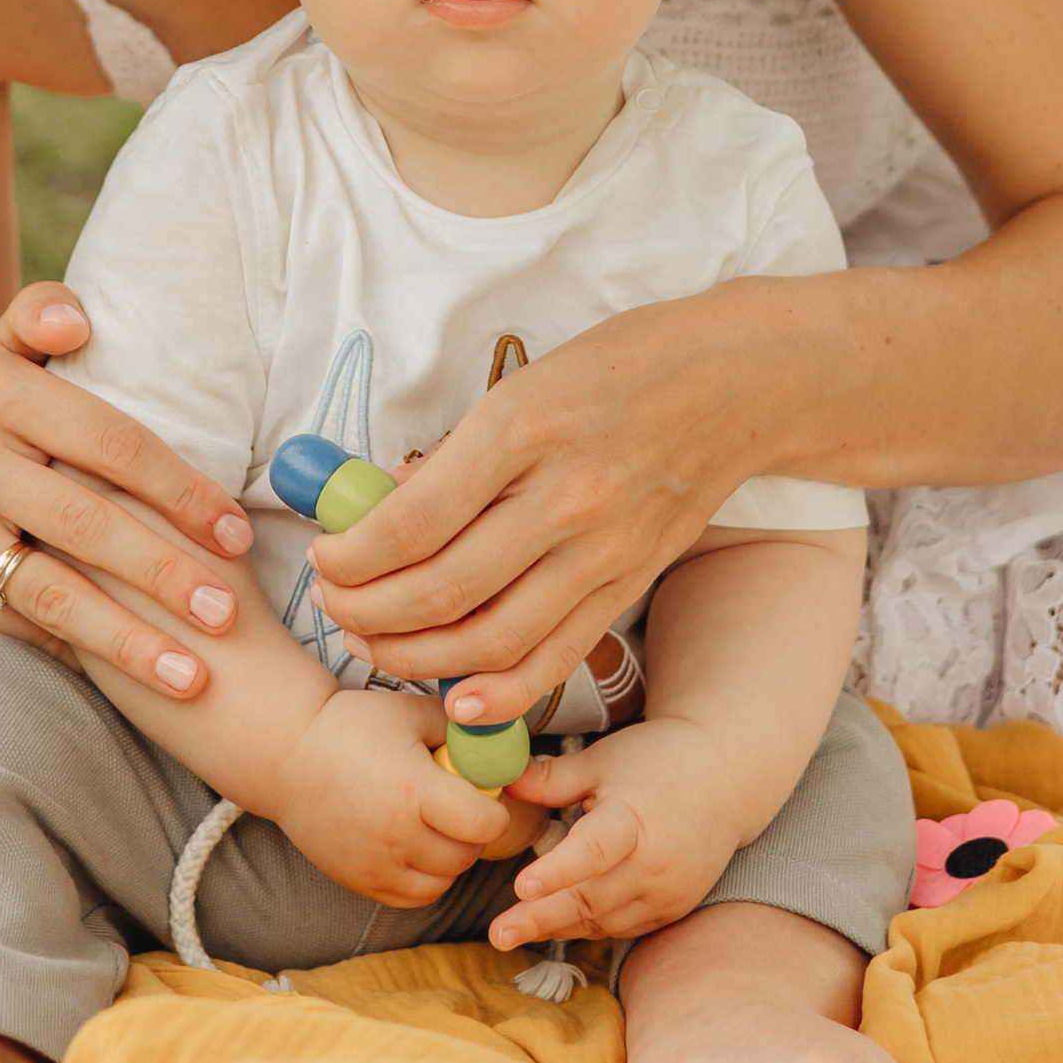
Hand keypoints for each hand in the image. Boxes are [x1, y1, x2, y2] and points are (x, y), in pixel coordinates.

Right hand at [0, 281, 251, 699]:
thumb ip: (37, 317)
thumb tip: (77, 319)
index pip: (108, 441)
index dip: (177, 488)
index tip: (234, 532)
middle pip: (84, 523)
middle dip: (164, 573)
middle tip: (227, 611)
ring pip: (49, 592)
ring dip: (126, 641)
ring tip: (193, 675)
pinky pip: (15, 626)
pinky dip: (76, 652)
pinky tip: (128, 678)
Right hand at [265, 687, 524, 906]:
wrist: (286, 755)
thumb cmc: (351, 726)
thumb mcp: (409, 712)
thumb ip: (460, 728)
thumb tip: (505, 740)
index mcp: (414, 790)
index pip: (485, 824)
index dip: (495, 810)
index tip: (485, 792)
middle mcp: (397, 835)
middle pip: (466, 855)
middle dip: (474, 832)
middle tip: (462, 806)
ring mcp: (377, 864)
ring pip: (444, 881)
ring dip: (451, 858)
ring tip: (437, 825)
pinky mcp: (361, 882)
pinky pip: (414, 897)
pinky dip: (426, 878)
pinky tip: (416, 845)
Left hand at [307, 286, 783, 724]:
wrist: (738, 385)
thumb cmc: (624, 364)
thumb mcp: (526, 380)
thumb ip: (458, 451)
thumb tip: (384, 504)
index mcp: (524, 429)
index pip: (412, 522)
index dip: (352, 554)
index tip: (324, 554)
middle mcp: (564, 498)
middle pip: (441, 590)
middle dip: (366, 609)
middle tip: (332, 603)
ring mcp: (603, 552)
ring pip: (490, 638)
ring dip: (414, 654)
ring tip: (371, 641)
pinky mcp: (629, 585)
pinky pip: (554, 656)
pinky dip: (498, 691)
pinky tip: (454, 698)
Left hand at [487, 719, 742, 951]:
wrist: (725, 778)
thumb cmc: (658, 760)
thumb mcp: (602, 759)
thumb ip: (552, 777)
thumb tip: (501, 784)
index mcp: (634, 818)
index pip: (593, 851)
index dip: (557, 871)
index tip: (521, 886)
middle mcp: (655, 862)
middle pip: (591, 897)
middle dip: (541, 917)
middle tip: (498, 932)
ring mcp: (668, 891)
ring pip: (603, 919)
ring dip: (558, 925)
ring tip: (512, 931)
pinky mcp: (673, 908)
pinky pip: (623, 926)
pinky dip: (588, 925)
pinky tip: (555, 921)